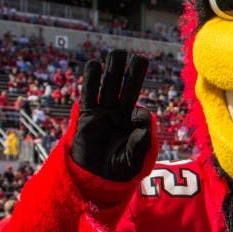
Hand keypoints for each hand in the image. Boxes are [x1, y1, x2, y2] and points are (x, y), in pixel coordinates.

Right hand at [71, 50, 150, 180]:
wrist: (94, 178)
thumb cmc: (118, 171)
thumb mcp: (132, 161)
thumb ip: (140, 144)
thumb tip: (144, 119)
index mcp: (135, 126)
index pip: (140, 114)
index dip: (140, 117)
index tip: (136, 122)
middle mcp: (121, 115)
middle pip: (128, 90)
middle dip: (133, 75)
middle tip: (139, 59)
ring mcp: (104, 113)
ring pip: (110, 87)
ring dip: (113, 71)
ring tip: (118, 53)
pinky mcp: (88, 115)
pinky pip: (89, 95)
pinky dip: (91, 80)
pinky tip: (94, 64)